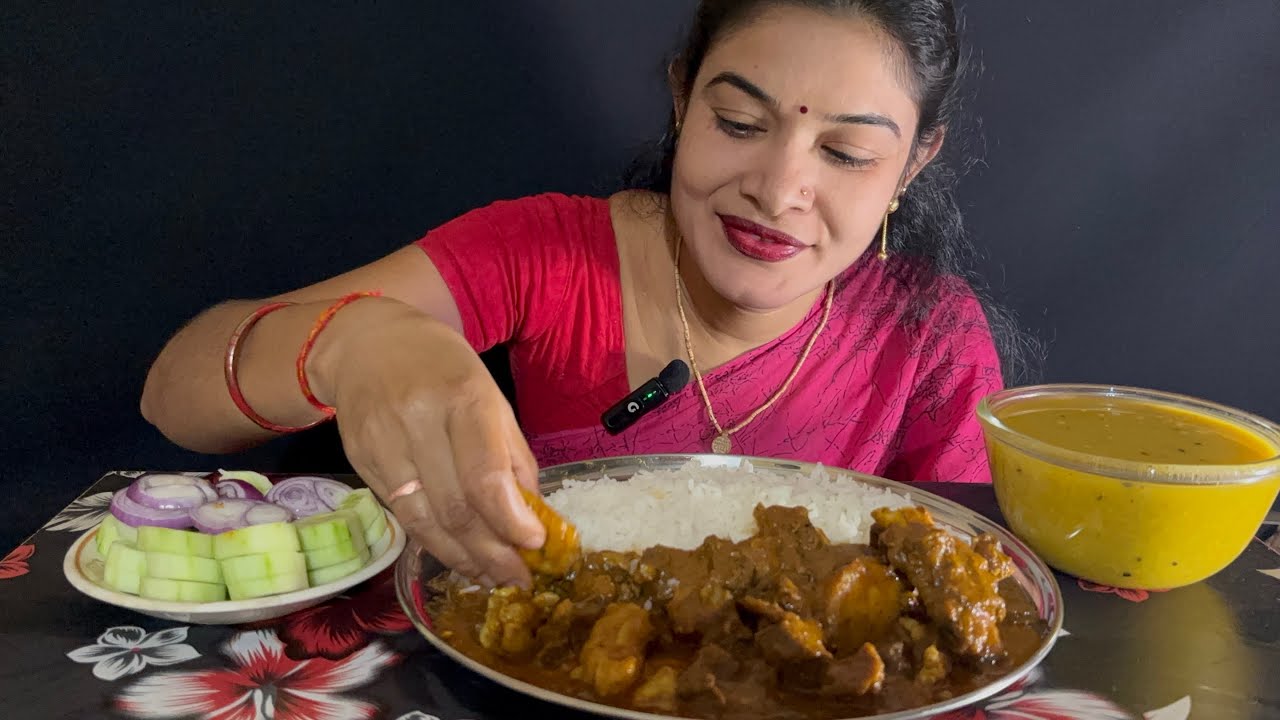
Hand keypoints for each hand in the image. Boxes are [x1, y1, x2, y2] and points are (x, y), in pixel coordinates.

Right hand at [311, 298, 545, 586]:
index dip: (510, 520)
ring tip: (491, 578)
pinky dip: (433, 543)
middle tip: (518, 579)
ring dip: (463, 559)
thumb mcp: (490, 397)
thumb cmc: (443, 370)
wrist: (365, 345)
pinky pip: (402, 515)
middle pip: (456, 507)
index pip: (485, 475)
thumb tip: (533, 516)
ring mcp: (383, 444)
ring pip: (425, 521)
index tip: (535, 545)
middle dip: (492, 552)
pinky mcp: (360, 463)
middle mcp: (419, 421)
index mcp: (463, 398)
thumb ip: (512, 456)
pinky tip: (457, 557)